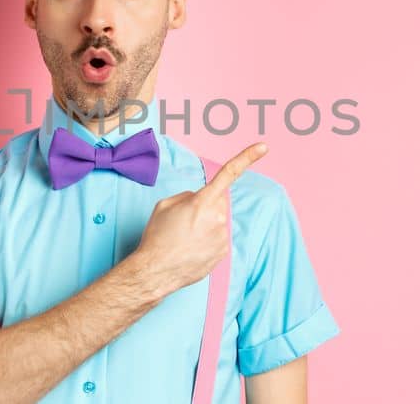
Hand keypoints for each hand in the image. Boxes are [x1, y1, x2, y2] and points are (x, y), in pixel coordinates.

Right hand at [133, 142, 268, 294]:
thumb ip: (188, 196)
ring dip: (204, 226)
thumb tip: (200, 200)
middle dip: (204, 207)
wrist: (155, 271)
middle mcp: (217, 217)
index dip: (247, 157)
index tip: (263, 147)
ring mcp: (223, 237)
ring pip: (217, 222)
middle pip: (217, 203)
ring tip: (184, 239)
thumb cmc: (157, 237)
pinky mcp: (223, 253)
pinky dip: (206, 242)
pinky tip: (190, 250)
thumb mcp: (165, 205)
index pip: (228, 174)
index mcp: (202, 201)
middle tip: (183, 222)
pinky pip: (217, 239)